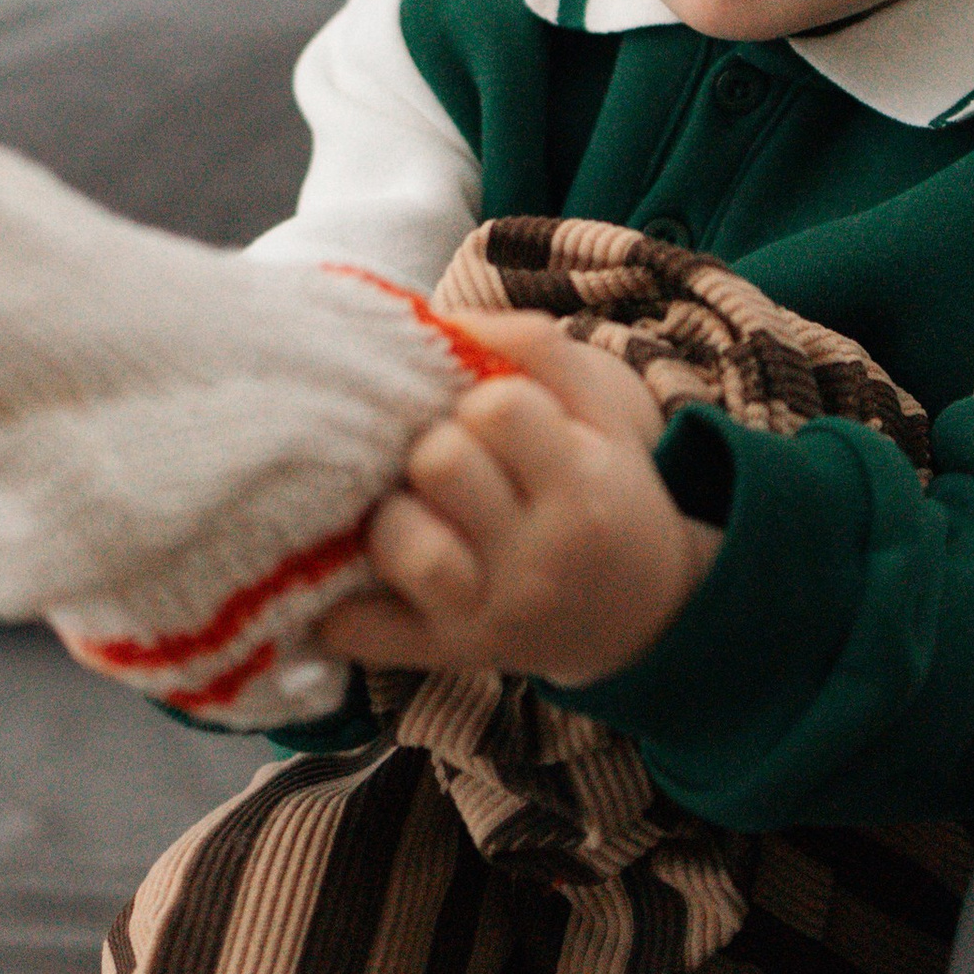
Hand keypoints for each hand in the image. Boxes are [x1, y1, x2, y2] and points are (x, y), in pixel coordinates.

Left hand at [315, 308, 716, 685]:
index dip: (478, 401)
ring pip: (401, 545)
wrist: (641, 616)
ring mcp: (487, 617)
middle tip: (449, 466)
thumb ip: (536, 348)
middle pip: (439, 464)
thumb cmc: (606, 494)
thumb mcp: (602, 415)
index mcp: (581, 490)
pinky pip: (357, 630)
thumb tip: (445, 318)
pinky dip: (332, 607)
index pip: (497, 408)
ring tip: (413, 515)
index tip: (490, 420)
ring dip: (390, 518)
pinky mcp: (442, 655)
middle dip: (433, 450)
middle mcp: (538, 562)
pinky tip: (341, 575)